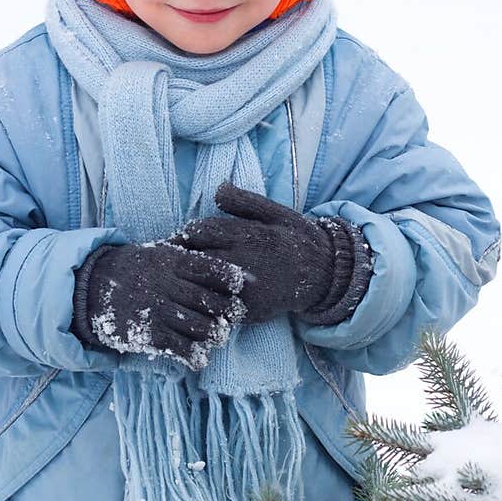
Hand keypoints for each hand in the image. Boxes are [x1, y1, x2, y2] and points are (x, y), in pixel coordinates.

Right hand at [71, 239, 245, 369]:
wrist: (89, 287)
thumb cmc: (134, 269)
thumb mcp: (158, 253)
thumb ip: (188, 256)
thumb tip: (230, 265)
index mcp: (170, 261)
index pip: (210, 268)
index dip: (231, 278)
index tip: (245, 284)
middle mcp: (165, 284)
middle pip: (209, 300)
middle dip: (228, 311)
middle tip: (235, 315)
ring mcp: (155, 310)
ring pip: (199, 327)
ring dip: (214, 334)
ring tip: (218, 336)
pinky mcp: (146, 333)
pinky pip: (179, 347)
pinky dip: (194, 355)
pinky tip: (200, 357)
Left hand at [167, 181, 339, 324]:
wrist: (325, 275)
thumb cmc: (295, 239)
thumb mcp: (275, 212)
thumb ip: (244, 201)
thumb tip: (216, 188)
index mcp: (248, 235)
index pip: (199, 231)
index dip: (187, 233)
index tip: (184, 237)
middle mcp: (245, 263)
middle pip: (195, 259)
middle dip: (184, 258)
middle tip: (176, 259)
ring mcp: (245, 291)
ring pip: (202, 286)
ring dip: (191, 281)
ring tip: (186, 278)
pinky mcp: (248, 312)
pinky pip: (216, 308)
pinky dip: (206, 302)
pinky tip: (203, 296)